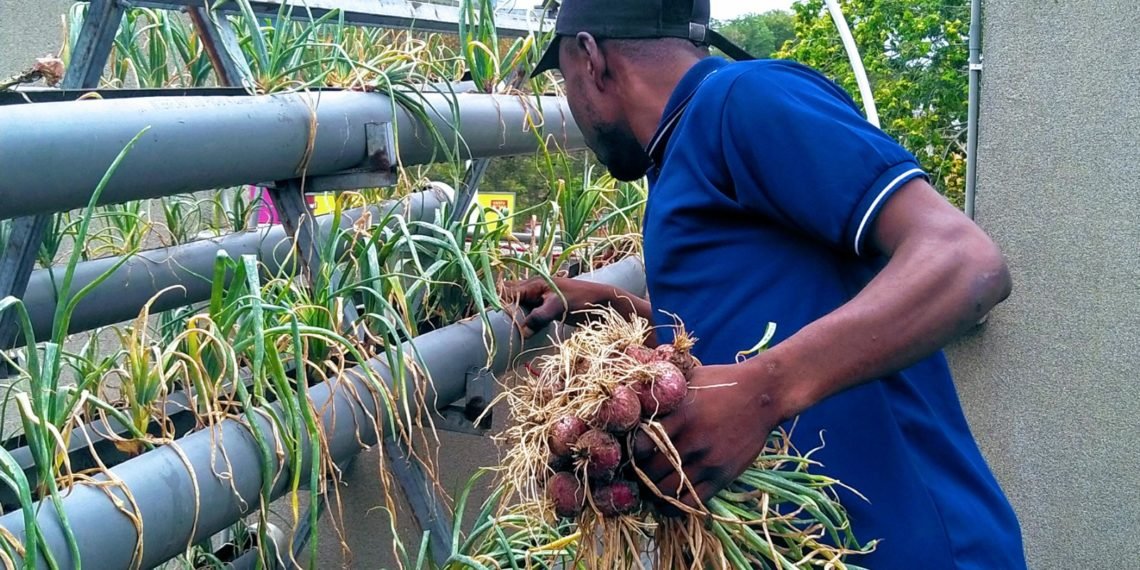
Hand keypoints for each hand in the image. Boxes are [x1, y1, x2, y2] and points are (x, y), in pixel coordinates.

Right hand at [501, 277, 614, 336]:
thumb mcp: (559, 307)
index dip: (495, 301)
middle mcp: (534, 289)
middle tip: (491, 326)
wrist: (603, 301)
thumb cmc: (582, 300)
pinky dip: (523, 321)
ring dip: (512, 317)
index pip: (507, 291)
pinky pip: (528, 313)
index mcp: (534, 284)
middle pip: (509, 298)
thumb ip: (539, 317)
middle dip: (501, 309)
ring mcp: (540, 299)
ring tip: (501, 331)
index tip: (486, 316)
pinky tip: (519, 332)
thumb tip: (523, 331)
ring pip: (518, 306)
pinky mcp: (546, 309)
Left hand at [632, 360, 788, 514]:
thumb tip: (631, 392)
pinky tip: (668, 500)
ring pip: (667, 491)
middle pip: (650, 472)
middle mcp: (692, 440)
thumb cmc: (721, 383)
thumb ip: (662, 390)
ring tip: (648, 488)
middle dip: (637, 476)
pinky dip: (674, 506)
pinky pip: (692, 502)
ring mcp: (708, 461)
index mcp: (679, 414)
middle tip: (632, 475)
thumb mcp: (688, 378)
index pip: (639, 445)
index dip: (628, 452)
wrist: (763, 395)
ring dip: (652, 494)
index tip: (626, 451)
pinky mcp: (722, 476)